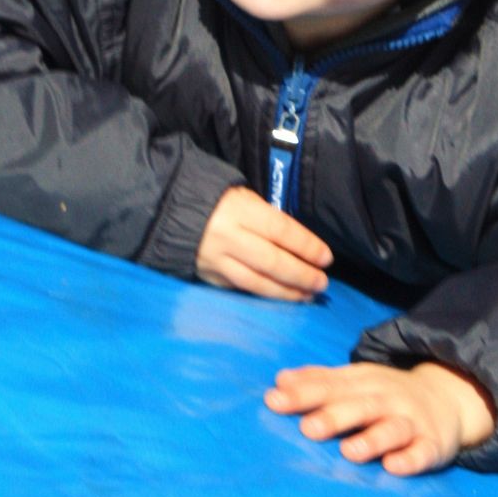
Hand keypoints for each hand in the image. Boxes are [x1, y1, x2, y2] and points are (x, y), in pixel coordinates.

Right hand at [195, 186, 331, 300]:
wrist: (171, 211)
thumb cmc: (219, 202)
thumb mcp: (244, 199)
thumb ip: (269, 220)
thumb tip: (300, 245)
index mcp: (240, 210)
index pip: (281, 230)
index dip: (306, 246)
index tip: (326, 258)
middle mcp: (228, 236)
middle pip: (271, 261)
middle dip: (301, 274)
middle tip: (322, 283)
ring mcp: (216, 259)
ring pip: (256, 282)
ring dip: (286, 292)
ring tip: (307, 295)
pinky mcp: (208, 276)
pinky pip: (241, 289)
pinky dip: (264, 295)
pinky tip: (281, 297)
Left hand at [264, 361, 496, 475]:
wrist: (448, 396)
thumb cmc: (386, 394)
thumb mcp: (356, 380)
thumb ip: (319, 380)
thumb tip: (279, 380)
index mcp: (364, 382)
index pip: (331, 386)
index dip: (303, 393)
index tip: (274, 400)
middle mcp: (387, 398)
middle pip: (359, 406)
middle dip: (334, 416)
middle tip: (308, 428)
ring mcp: (411, 421)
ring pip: (392, 429)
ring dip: (372, 439)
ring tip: (349, 451)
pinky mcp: (432, 444)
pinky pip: (422, 453)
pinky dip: (409, 459)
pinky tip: (393, 466)